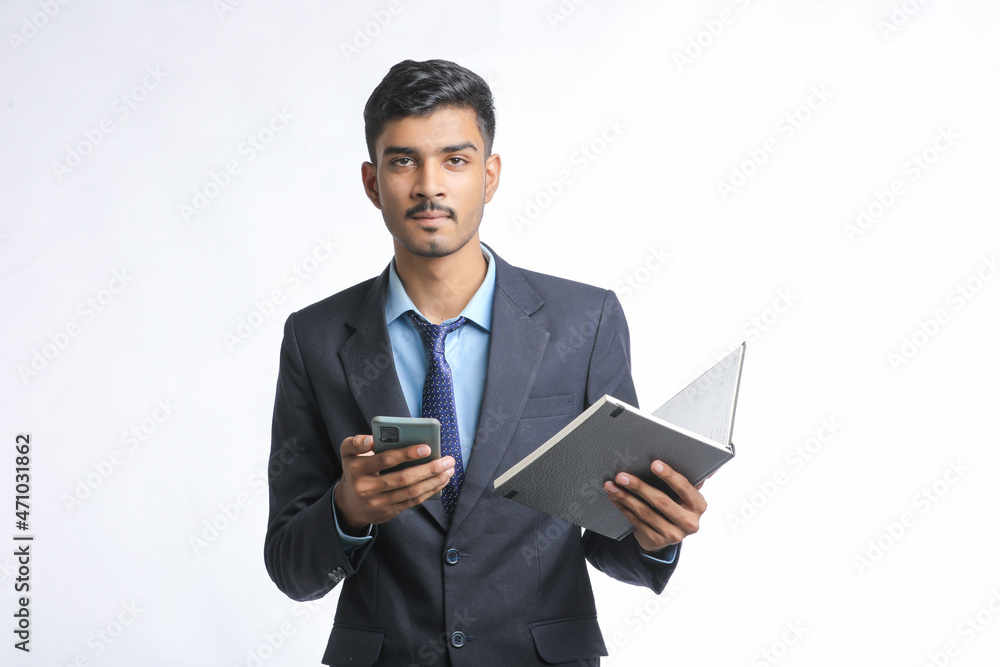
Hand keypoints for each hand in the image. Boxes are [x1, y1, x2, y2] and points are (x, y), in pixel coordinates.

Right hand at [333, 434, 454, 533]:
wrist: (349, 504)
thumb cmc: (355, 470)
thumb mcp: (348, 453)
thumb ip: (356, 442)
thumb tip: (371, 439)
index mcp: (357, 469)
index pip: (385, 460)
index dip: (407, 454)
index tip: (427, 447)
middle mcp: (366, 488)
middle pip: (403, 479)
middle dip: (429, 469)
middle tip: (448, 460)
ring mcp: (378, 503)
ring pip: (411, 492)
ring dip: (434, 481)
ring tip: (448, 470)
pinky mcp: (388, 513)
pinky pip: (412, 502)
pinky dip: (429, 491)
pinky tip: (441, 481)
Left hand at [603, 460, 707, 552]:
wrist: (668, 532)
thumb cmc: (676, 504)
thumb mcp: (684, 493)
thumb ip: (689, 478)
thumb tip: (707, 463)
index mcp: (698, 505)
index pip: (684, 488)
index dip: (669, 475)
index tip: (654, 464)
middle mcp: (689, 522)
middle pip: (661, 501)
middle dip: (639, 487)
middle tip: (622, 476)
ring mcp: (673, 534)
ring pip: (645, 512)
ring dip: (625, 497)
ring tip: (612, 486)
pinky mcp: (657, 541)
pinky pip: (636, 521)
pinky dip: (623, 508)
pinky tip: (615, 498)